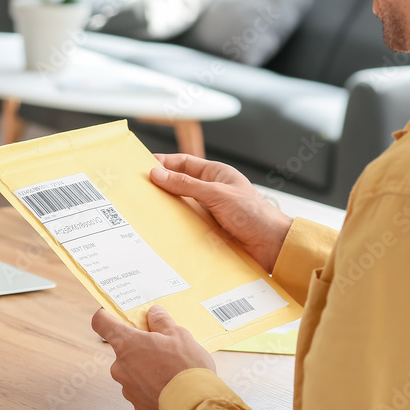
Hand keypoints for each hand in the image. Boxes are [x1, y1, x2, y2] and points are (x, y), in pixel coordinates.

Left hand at [93, 305, 215, 409]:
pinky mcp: (137, 406)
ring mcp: (127, 388)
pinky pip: (142, 389)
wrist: (194, 409)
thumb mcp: (179, 335)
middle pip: (122, 348)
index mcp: (127, 344)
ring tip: (172, 369)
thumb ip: (162, 321)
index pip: (101, 322)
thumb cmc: (186, 369)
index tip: (116, 314)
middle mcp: (120, 367)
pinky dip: (153, 385)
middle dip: (140, 345)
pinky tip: (171, 385)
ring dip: (147, 367)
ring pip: (133, 370)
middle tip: (162, 344)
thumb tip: (154, 313)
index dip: (106, 315)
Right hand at [151, 154, 292, 273]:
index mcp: (216, 174)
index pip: (184, 163)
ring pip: (182, 207)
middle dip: (160, 187)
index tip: (141, 166)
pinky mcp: (209, 230)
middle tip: (137, 191)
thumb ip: (187, 185)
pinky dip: (175, 227)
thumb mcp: (217, 194)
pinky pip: (187, 225)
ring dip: (167, 210)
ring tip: (144, 212)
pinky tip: (162, 231)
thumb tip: (158, 174)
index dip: (163, 163)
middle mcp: (211, 191)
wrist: (272, 246)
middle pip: (179, 185)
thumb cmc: (253, 214)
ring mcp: (210, 211)